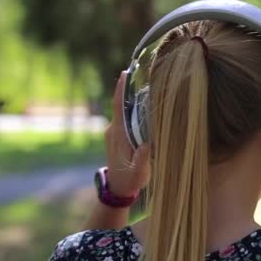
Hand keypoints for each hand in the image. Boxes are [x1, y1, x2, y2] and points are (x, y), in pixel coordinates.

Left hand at [103, 71, 150, 196]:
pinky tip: (142, 102)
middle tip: (141, 70)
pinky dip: (132, 107)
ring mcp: (114, 132)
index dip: (121, 89)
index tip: (125, 72)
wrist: (117, 189)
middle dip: (129, 88)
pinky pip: (124, 116)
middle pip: (120, 104)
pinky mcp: (117, 135)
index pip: (118, 107)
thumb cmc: (129, 181)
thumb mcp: (138, 174)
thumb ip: (142, 160)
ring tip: (144, 82)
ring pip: (123, 110)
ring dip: (131, 97)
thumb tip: (147, 144)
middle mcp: (114, 130)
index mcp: (118, 135)